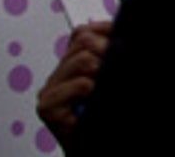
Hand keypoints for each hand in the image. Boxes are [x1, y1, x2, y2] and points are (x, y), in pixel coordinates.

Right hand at [37, 19, 112, 144]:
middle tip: (119, 64)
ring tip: (107, 84)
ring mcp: (51, 91)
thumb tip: (125, 34)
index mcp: (71, 65)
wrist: (90, 146)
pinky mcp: (48, 108)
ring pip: (82, 59)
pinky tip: (95, 97)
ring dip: (103, 69)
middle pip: (83, 39)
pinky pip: (79, 85)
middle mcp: (59, 75)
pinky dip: (94, 88)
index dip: (105, 29)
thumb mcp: (109, 80)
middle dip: (108, 48)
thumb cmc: (102, 116)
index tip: (123, 34)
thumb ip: (111, 59)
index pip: (82, 33)